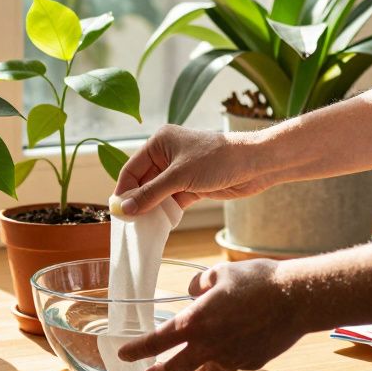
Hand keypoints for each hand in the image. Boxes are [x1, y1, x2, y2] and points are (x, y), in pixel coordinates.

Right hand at [113, 124, 275, 215]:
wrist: (255, 164)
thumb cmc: (217, 159)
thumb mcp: (179, 177)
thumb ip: (151, 194)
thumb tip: (125, 208)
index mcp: (159, 143)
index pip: (132, 168)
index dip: (123, 190)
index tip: (117, 212)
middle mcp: (167, 155)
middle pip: (143, 182)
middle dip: (137, 202)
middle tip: (129, 224)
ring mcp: (180, 172)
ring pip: (157, 193)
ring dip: (152, 209)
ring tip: (143, 227)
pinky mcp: (192, 185)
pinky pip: (172, 200)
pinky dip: (166, 212)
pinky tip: (160, 224)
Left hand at [119, 259, 304, 370]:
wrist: (296, 298)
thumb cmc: (258, 281)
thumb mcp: (219, 273)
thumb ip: (198, 285)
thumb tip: (192, 294)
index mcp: (196, 322)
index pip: (157, 341)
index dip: (137, 349)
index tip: (124, 353)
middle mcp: (210, 345)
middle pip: (175, 369)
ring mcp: (231, 358)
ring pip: (205, 368)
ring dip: (195, 364)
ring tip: (192, 357)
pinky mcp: (251, 362)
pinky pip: (229, 364)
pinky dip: (222, 357)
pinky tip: (229, 345)